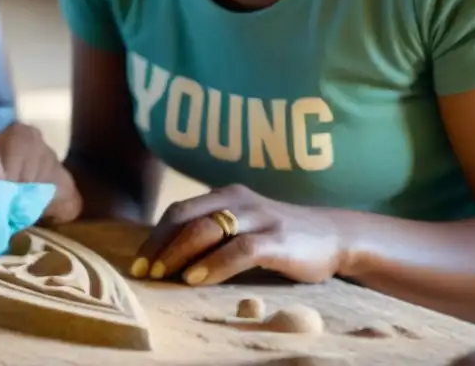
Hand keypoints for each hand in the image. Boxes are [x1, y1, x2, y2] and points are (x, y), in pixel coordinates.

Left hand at [131, 184, 347, 286]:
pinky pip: (239, 250)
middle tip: (144, 271)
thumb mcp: (243, 225)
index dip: (155, 235)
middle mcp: (239, 200)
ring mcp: (259, 217)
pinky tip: (196, 279)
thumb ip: (214, 232)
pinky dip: (214, 265)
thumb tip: (169, 256)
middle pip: (186, 218)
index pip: (179, 210)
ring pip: (208, 230)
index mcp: (226, 194)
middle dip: (160, 246)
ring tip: (162, 276)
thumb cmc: (280, 236)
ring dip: (179, 254)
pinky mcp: (278, 239)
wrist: (335, 236)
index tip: (139, 261)